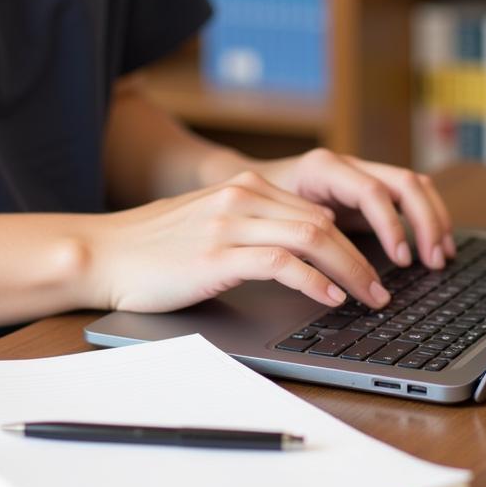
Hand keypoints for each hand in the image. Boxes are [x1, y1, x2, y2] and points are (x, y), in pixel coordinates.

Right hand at [84, 170, 390, 313]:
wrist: (103, 253)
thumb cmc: (154, 249)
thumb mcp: (211, 224)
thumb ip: (253, 227)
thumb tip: (301, 257)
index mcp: (245, 188)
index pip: (317, 211)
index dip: (352, 242)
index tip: (372, 268)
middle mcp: (242, 197)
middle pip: (324, 222)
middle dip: (362, 258)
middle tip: (382, 289)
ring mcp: (230, 224)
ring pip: (313, 238)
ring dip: (351, 271)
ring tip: (370, 298)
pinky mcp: (217, 255)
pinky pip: (282, 263)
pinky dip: (314, 281)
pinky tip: (330, 298)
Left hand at [254, 149, 455, 269]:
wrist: (240, 185)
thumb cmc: (253, 207)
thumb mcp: (273, 224)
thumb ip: (300, 242)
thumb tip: (328, 276)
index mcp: (322, 168)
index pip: (371, 192)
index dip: (391, 226)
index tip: (401, 259)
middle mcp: (347, 165)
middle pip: (404, 182)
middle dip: (426, 222)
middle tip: (434, 261)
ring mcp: (360, 172)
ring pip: (413, 184)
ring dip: (434, 218)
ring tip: (442, 255)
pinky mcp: (366, 187)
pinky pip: (407, 195)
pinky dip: (425, 217)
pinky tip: (434, 245)